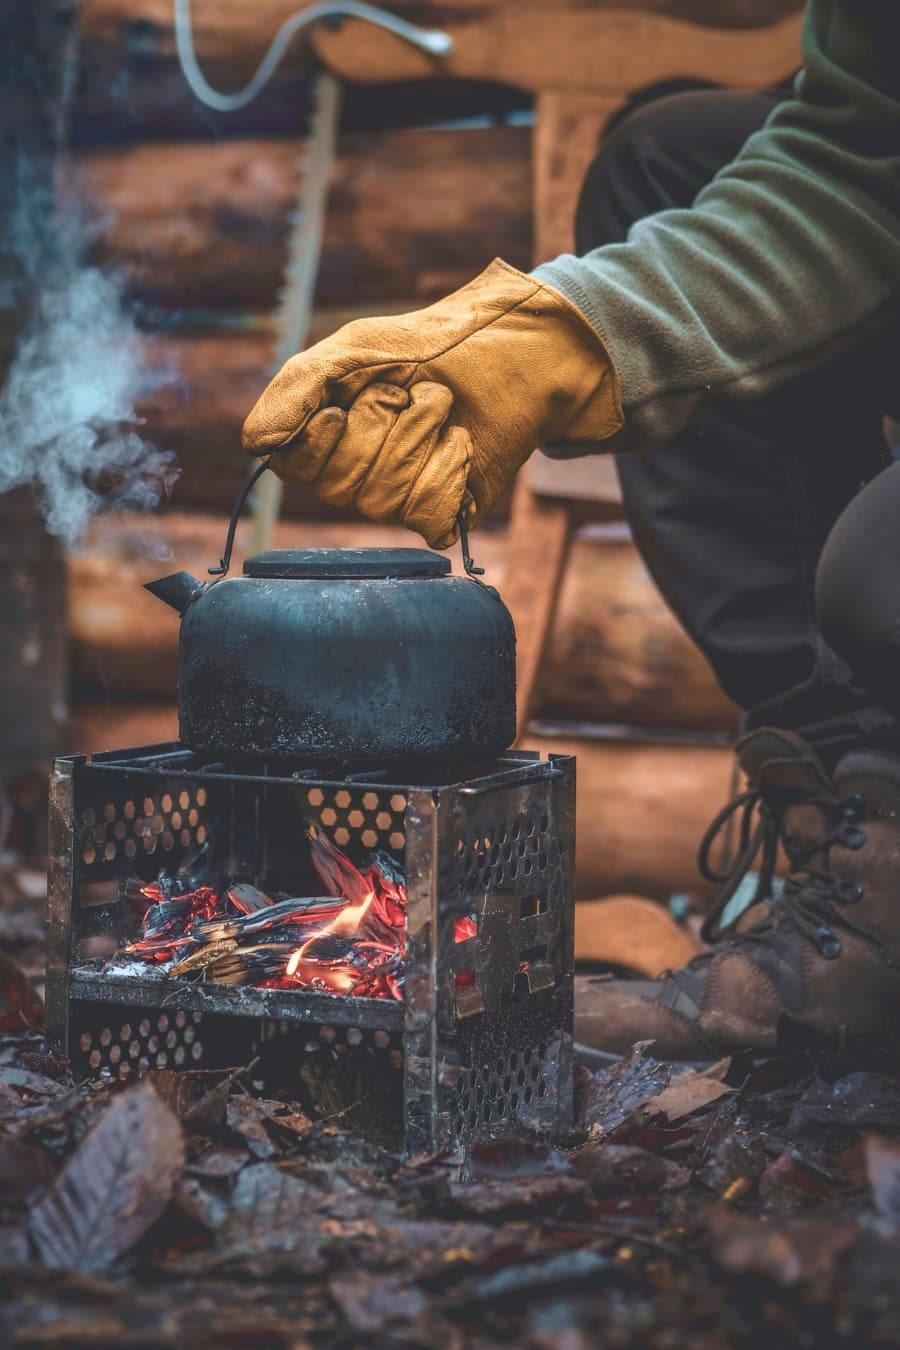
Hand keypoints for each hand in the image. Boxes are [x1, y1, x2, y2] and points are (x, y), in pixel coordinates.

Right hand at [242, 259, 622, 548]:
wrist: (517, 349)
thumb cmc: (435, 342)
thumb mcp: (358, 347)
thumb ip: (300, 386)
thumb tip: (256, 444)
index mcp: (324, 433)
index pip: (290, 465)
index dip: (316, 440)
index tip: (342, 404)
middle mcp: (354, 473)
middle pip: (339, 485)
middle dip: (379, 426)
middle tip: (406, 391)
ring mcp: (399, 496)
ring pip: (384, 499)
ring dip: (417, 438)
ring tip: (441, 407)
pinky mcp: (444, 511)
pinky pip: (427, 514)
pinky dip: (447, 470)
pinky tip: (461, 442)